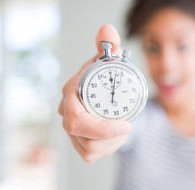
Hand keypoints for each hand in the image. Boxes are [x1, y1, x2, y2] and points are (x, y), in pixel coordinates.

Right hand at [58, 24, 130, 162]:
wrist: (102, 96)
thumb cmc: (103, 79)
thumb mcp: (109, 61)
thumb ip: (109, 45)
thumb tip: (107, 30)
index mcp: (71, 95)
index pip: (76, 117)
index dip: (100, 127)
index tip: (125, 125)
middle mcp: (67, 116)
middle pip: (84, 139)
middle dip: (108, 138)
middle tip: (127, 128)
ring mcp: (72, 133)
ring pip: (90, 149)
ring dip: (112, 141)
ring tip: (121, 126)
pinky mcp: (79, 145)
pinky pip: (92, 154)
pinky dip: (108, 147)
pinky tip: (114, 135)